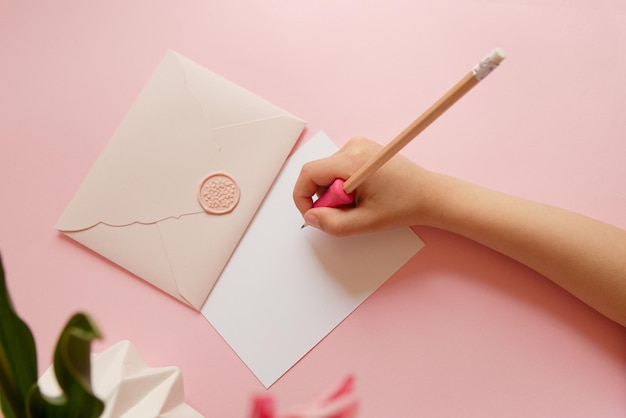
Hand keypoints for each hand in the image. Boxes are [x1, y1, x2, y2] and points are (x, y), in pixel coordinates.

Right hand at [293, 136, 439, 235]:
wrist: (429, 194)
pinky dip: (343, 185)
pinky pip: (339, 168)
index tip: (311, 215)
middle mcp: (353, 146)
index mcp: (352, 160)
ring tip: (360, 203)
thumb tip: (310, 217)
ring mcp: (359, 145)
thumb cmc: (403, 206)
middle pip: (318, 173)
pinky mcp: (363, 149)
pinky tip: (364, 194)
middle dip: (325, 197)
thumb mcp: (365, 222)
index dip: (302, 197)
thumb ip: (333, 223)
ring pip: (328, 172)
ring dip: (335, 193)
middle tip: (347, 213)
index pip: (309, 173)